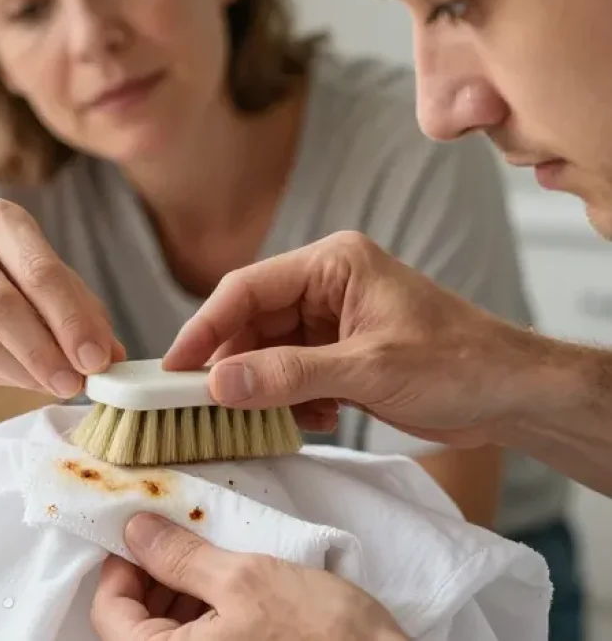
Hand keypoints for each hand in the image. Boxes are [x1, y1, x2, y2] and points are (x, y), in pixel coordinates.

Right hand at [0, 198, 124, 396]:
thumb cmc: (16, 277)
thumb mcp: (56, 283)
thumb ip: (85, 315)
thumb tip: (111, 357)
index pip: (39, 271)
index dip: (70, 320)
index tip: (95, 360)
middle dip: (43, 351)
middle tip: (73, 383)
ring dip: (19, 370)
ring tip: (52, 385)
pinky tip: (23, 379)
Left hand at [92, 513, 407, 640]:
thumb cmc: (320, 636)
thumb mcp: (244, 581)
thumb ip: (180, 556)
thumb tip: (135, 531)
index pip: (110, 613)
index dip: (120, 566)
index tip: (141, 531)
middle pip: (138, 623)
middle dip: (154, 573)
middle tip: (182, 533)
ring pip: (169, 630)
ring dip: (181, 588)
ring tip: (212, 553)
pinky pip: (203, 639)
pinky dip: (206, 607)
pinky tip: (231, 581)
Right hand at [163, 231, 545, 447]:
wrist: (512, 396)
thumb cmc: (458, 363)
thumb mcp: (367, 369)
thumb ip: (289, 375)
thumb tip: (218, 384)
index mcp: (333, 264)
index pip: (247, 288)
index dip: (205, 327)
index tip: (173, 367)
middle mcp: (326, 286)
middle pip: (251, 323)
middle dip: (232, 366)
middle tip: (202, 405)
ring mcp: (331, 321)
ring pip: (267, 354)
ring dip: (264, 389)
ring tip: (268, 418)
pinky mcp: (338, 354)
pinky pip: (290, 375)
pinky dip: (291, 401)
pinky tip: (316, 419)